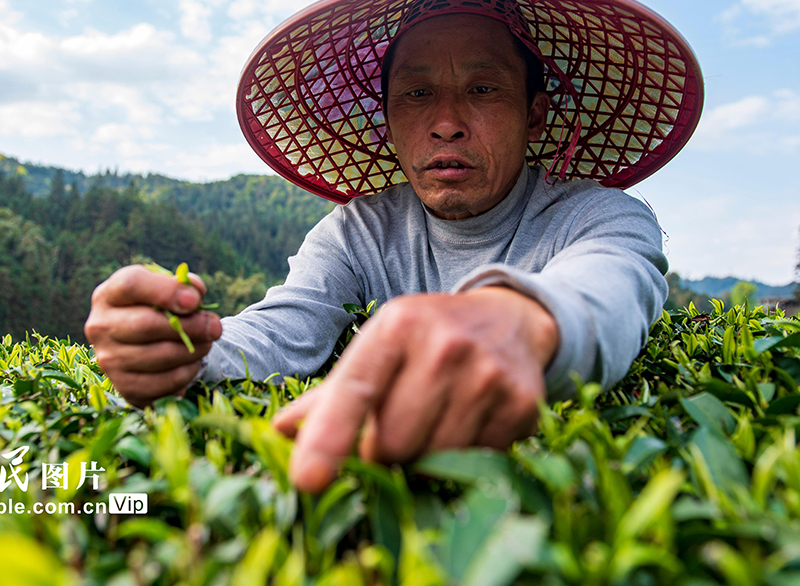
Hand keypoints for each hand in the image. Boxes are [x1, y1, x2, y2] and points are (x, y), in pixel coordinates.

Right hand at [84, 264, 222, 407]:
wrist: (147, 347)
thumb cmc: (160, 311)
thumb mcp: (169, 291)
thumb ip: (184, 286)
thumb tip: (194, 296)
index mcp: (109, 294)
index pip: (131, 285)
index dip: (167, 291)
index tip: (196, 301)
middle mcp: (100, 326)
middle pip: (146, 324)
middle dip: (190, 326)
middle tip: (215, 327)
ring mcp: (108, 359)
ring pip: (158, 356)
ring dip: (192, 351)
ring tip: (207, 343)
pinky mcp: (124, 387)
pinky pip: (162, 384)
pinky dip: (185, 374)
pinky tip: (192, 364)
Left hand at [272, 286, 558, 492]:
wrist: (511, 319)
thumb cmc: (428, 339)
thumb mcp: (380, 349)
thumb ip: (330, 396)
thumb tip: (278, 433)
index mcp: (396, 326)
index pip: (352, 392)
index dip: (327, 439)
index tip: (307, 479)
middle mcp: (443, 344)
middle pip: (390, 443)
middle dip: (385, 452)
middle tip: (400, 426)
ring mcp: (486, 374)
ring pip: (434, 459)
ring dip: (426, 458)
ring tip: (435, 422)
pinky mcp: (521, 402)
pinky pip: (476, 461)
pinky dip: (466, 457)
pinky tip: (471, 422)